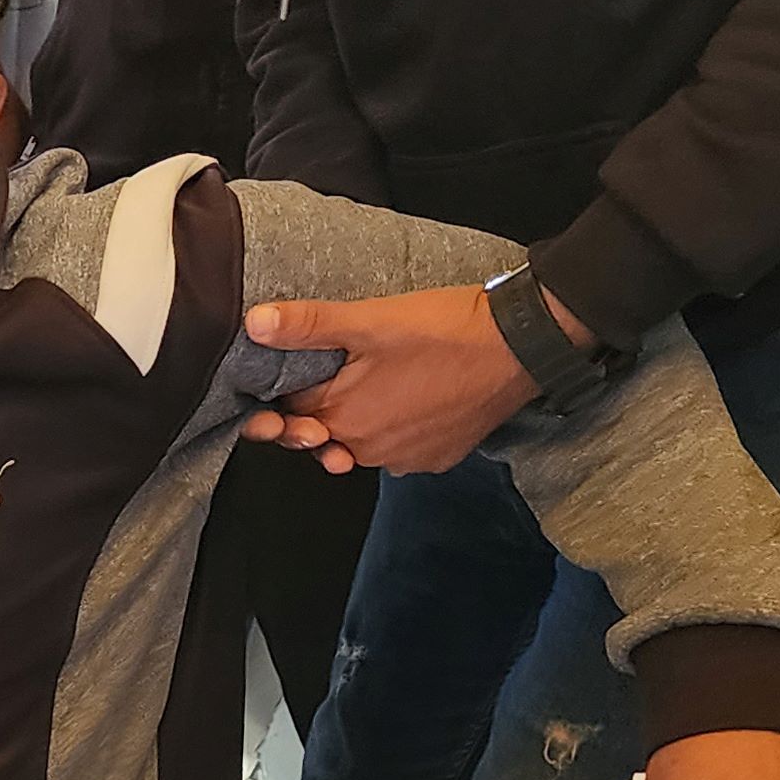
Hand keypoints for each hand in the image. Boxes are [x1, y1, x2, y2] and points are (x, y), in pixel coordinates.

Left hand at [235, 282, 593, 475]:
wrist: (525, 344)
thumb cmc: (447, 330)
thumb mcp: (371, 320)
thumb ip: (309, 325)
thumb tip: (254, 324)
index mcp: (344, 418)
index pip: (292, 412)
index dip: (290, 389)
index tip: (300, 368)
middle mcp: (370, 451)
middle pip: (326, 431)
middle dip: (325, 407)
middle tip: (350, 370)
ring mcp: (406, 459)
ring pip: (364, 441)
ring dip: (363, 418)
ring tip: (384, 379)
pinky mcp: (438, 458)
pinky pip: (402, 448)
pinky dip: (400, 427)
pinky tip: (413, 398)